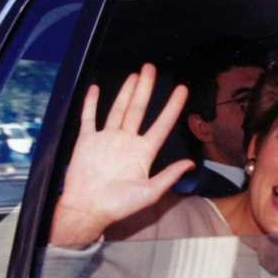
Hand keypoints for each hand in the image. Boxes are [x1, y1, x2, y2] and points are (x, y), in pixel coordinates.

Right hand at [50, 63, 193, 245]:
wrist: (87, 210)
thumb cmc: (118, 206)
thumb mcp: (149, 192)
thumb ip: (168, 176)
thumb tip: (191, 164)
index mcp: (143, 153)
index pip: (162, 124)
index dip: (172, 107)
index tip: (182, 89)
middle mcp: (126, 142)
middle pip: (139, 109)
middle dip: (147, 89)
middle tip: (152, 68)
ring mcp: (106, 139)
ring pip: (118, 109)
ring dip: (126, 91)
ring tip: (135, 75)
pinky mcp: (87, 141)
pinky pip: (89, 118)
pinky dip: (90, 103)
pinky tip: (95, 88)